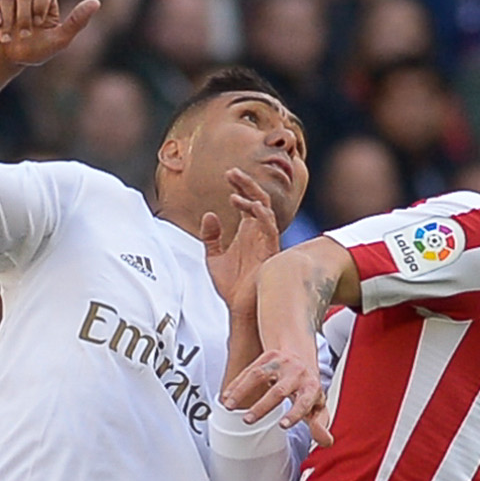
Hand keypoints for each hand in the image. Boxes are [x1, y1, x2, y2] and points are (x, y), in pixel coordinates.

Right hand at [0, 0, 99, 69]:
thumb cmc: (33, 51)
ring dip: (9, 19)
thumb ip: (77, 21)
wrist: (5, 61)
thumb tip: (97, 2)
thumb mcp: (59, 39)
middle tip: (25, 35)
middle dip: (25, 15)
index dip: (41, 4)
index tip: (39, 23)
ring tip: (8, 38)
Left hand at [202, 168, 278, 308]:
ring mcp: (265, 240)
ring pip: (264, 208)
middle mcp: (258, 232)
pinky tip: (247, 204)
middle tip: (231, 172)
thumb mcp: (213, 257)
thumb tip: (209, 215)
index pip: (247, 201)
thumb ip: (211, 237)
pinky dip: (259, 213)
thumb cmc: (231, 286)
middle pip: (257, 199)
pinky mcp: (269, 250)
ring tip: (234, 186)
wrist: (240, 308)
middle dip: (246, 183)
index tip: (227, 174)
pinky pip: (269, 225)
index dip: (240, 186)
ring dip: (251, 195)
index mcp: (247, 232)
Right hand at [222, 345, 332, 447]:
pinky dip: (236, 384)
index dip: (295, 414)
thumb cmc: (307, 387)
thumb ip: (320, 425)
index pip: (305, 402)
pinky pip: (249, 370)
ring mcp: (281, 363)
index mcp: (311, 388)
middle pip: (279, 391)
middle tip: (248, 420)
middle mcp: (297, 373)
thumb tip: (326, 441)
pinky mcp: (267, 357)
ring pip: (259, 376)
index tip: (283, 425)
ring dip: (242, 391)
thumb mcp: (318, 405)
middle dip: (263, 406)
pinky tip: (227, 397)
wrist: (300, 357)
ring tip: (230, 407)